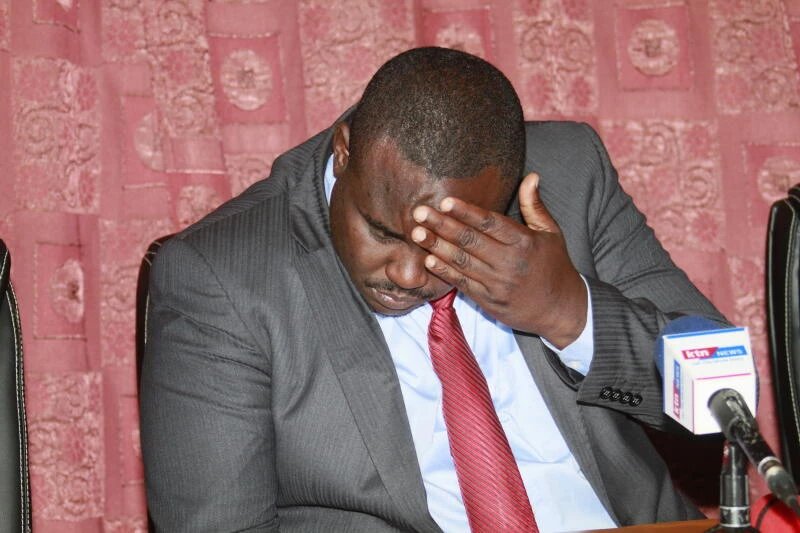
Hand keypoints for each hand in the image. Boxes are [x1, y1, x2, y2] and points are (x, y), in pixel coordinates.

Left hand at [411, 173, 586, 347]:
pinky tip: (428, 259)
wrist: (562, 310)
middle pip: (470, 241)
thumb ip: (535, 206)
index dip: (466, 212)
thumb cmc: (555, 266)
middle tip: (419, 212)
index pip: (490, 224)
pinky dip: (444, 271)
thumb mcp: (551, 233)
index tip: (445, 202)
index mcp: (524, 243)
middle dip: (442, 225)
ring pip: (462, 261)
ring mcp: (498, 284)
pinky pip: (462, 283)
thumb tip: (531, 176)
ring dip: (436, 246)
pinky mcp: (489, 301)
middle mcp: (509, 263)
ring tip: (417, 233)